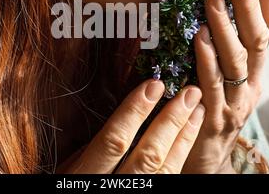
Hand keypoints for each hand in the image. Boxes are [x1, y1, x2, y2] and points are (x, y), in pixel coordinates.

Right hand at [57, 79, 205, 173]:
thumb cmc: (76, 184)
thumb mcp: (71, 170)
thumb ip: (94, 149)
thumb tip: (124, 116)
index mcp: (88, 177)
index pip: (113, 141)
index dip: (135, 112)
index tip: (153, 85)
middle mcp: (116, 188)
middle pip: (149, 155)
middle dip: (171, 121)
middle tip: (189, 92)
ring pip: (166, 169)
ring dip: (184, 136)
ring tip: (197, 109)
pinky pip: (171, 178)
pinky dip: (182, 154)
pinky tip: (189, 135)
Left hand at [182, 0, 268, 172]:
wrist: (205, 157)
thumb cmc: (208, 107)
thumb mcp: (218, 73)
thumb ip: (216, 44)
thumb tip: (207, 2)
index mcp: (253, 68)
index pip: (268, 25)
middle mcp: (251, 82)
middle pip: (258, 39)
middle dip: (250, 4)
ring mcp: (235, 102)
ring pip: (237, 60)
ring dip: (226, 26)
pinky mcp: (215, 119)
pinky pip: (212, 86)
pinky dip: (207, 60)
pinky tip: (199, 38)